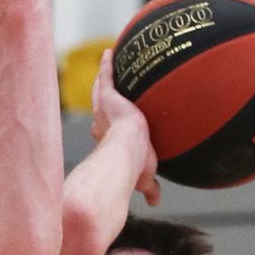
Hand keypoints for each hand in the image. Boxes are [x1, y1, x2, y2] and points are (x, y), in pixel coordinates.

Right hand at [92, 49, 159, 205]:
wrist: (126, 154)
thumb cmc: (133, 169)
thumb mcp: (144, 178)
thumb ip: (149, 188)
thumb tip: (155, 202)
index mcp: (107, 141)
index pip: (103, 132)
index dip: (103, 129)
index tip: (104, 127)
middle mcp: (101, 124)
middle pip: (99, 109)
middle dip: (100, 100)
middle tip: (102, 92)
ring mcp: (103, 108)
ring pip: (100, 90)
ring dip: (102, 78)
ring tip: (106, 65)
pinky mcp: (108, 96)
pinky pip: (107, 76)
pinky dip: (107, 65)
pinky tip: (110, 52)